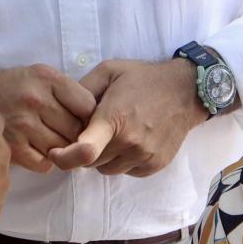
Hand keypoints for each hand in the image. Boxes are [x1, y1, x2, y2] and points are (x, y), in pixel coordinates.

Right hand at [0, 64, 98, 172]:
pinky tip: (35, 148)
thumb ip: (66, 93)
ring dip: (60, 149)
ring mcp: (23, 125)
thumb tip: (95, 120)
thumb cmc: (13, 88)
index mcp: (46, 78)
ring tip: (49, 139)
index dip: (90, 116)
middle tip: (65, 133)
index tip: (82, 119)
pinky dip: (44, 160)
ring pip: (62, 149)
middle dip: (75, 135)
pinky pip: (44, 164)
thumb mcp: (40, 75)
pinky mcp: (12, 147)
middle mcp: (35, 100)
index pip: (88, 105)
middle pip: (76, 130)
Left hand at [49, 58, 206, 175]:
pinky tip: (129, 141)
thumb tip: (63, 110)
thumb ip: (82, 89)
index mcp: (114, 118)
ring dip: (103, 157)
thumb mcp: (108, 71)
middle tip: (93, 130)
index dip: (64, 158)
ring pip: (107, 170)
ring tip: (114, 134)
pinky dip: (121, 161)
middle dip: (85, 149)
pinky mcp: (154, 165)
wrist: (186, 91)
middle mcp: (129, 142)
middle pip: (91, 162)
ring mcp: (143, 156)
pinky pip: (126, 172)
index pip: (84, 151)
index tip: (55, 152)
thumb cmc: (143, 78)